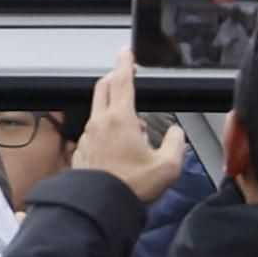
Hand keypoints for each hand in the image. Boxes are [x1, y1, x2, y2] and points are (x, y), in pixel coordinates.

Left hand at [73, 51, 188, 201]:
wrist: (99, 205)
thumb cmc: (132, 186)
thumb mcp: (168, 166)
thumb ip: (175, 143)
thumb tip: (174, 133)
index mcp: (119, 119)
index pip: (122, 81)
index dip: (125, 63)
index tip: (126, 51)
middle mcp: (99, 123)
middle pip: (104, 88)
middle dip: (115, 78)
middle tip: (127, 77)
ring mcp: (87, 135)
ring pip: (99, 110)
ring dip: (114, 107)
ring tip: (134, 126)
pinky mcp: (82, 149)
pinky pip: (95, 130)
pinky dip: (107, 128)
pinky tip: (120, 146)